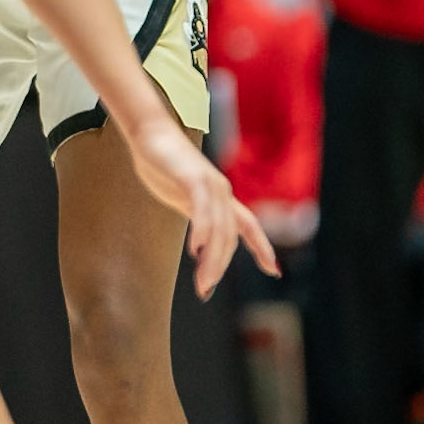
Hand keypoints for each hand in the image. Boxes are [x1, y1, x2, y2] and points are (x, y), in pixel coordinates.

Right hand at [126, 119, 278, 298]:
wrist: (150, 133)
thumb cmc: (163, 164)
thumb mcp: (184, 196)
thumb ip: (196, 215)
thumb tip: (200, 244)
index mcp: (221, 196)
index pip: (248, 226)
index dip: (262, 248)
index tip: (274, 271)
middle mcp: (222, 191)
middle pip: (230, 236)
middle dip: (220, 266)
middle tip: (206, 290)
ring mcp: (209, 184)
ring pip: (219, 229)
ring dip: (212, 259)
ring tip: (202, 282)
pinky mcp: (193, 178)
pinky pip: (202, 210)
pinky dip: (202, 231)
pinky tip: (195, 249)